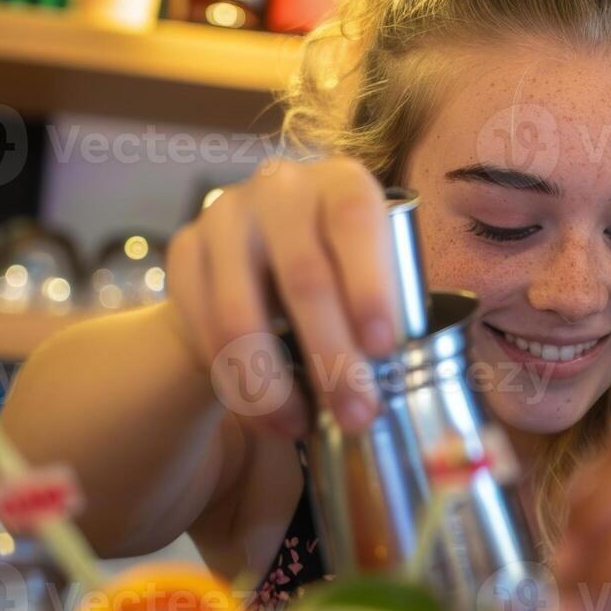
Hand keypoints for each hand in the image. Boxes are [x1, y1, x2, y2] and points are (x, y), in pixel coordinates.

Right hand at [164, 156, 400, 437]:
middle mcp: (281, 189)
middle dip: (332, 357)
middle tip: (357, 414)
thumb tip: (424, 384)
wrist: (260, 257)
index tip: (384, 347)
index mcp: (342, 183)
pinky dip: (237, 383)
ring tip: (303, 427)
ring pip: (244, 312)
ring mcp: (226, 217)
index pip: (356, 222)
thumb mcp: (376, 270)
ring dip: (276, 384)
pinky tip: (268, 417)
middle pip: (304, 277)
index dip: (370, 285)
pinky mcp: (185, 252)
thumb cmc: (341, 269)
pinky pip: (205, 328)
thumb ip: (395, 308)